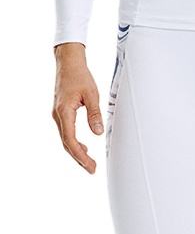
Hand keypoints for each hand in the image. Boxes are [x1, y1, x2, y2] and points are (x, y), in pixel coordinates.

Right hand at [52, 43, 103, 173]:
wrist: (69, 64)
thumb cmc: (81, 76)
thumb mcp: (92, 94)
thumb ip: (94, 114)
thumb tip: (98, 133)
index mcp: (64, 113)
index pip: (70, 141)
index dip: (80, 156)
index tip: (90, 165)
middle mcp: (58, 116)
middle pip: (67, 143)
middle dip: (79, 158)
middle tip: (92, 169)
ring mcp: (58, 115)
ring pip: (66, 139)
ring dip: (77, 151)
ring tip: (89, 162)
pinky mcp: (61, 113)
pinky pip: (67, 132)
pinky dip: (74, 142)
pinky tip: (84, 146)